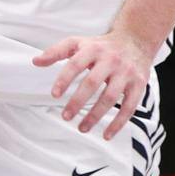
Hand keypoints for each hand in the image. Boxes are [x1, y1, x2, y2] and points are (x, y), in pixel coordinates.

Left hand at [34, 30, 151, 138]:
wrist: (136, 40)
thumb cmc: (101, 46)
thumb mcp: (79, 43)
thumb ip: (57, 51)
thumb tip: (35, 61)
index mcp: (93, 49)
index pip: (75, 64)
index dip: (64, 79)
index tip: (54, 95)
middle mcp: (111, 60)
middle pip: (92, 82)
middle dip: (77, 101)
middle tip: (65, 117)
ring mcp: (126, 73)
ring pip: (110, 97)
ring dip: (95, 115)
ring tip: (81, 128)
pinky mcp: (139, 84)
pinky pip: (129, 107)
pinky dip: (118, 123)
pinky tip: (106, 134)